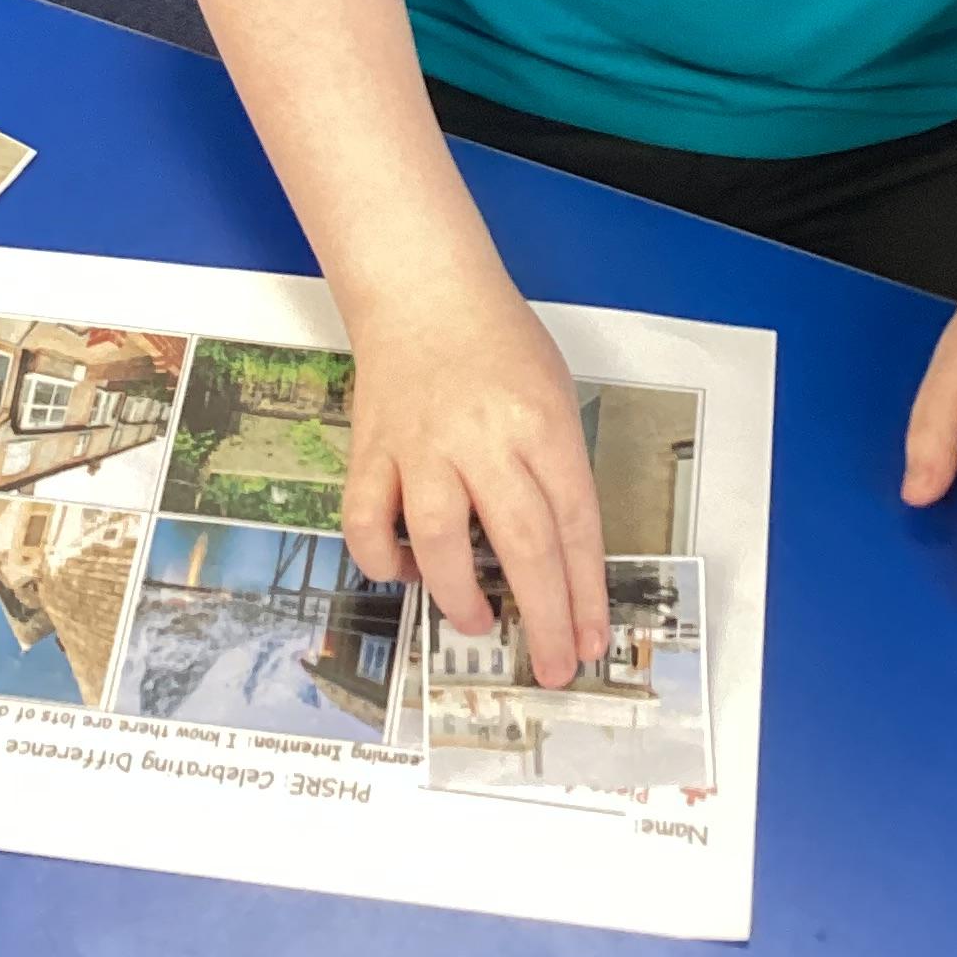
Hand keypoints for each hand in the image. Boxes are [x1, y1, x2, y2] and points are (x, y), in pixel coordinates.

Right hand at [339, 258, 611, 690]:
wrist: (423, 291)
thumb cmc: (499, 343)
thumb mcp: (554, 395)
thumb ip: (556, 468)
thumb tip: (561, 556)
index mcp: (540, 423)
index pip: (574, 523)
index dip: (585, 592)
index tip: (591, 641)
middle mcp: (483, 438)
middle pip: (522, 543)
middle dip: (543, 616)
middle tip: (553, 664)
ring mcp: (421, 445)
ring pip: (438, 540)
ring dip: (458, 596)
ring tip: (474, 621)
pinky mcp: (372, 450)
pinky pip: (366, 521)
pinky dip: (381, 559)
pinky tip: (403, 570)